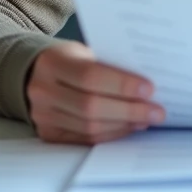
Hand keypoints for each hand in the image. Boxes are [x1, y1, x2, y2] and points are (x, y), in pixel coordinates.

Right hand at [26, 41, 164, 143]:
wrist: (34, 74)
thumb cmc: (69, 59)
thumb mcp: (83, 52)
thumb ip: (108, 65)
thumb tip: (145, 86)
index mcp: (52, 63)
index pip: (90, 76)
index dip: (121, 85)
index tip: (149, 89)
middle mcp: (43, 91)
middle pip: (90, 107)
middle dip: (129, 110)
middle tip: (157, 111)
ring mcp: (43, 115)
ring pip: (89, 127)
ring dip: (123, 125)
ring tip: (147, 119)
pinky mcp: (49, 133)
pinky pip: (85, 139)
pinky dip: (111, 134)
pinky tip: (129, 126)